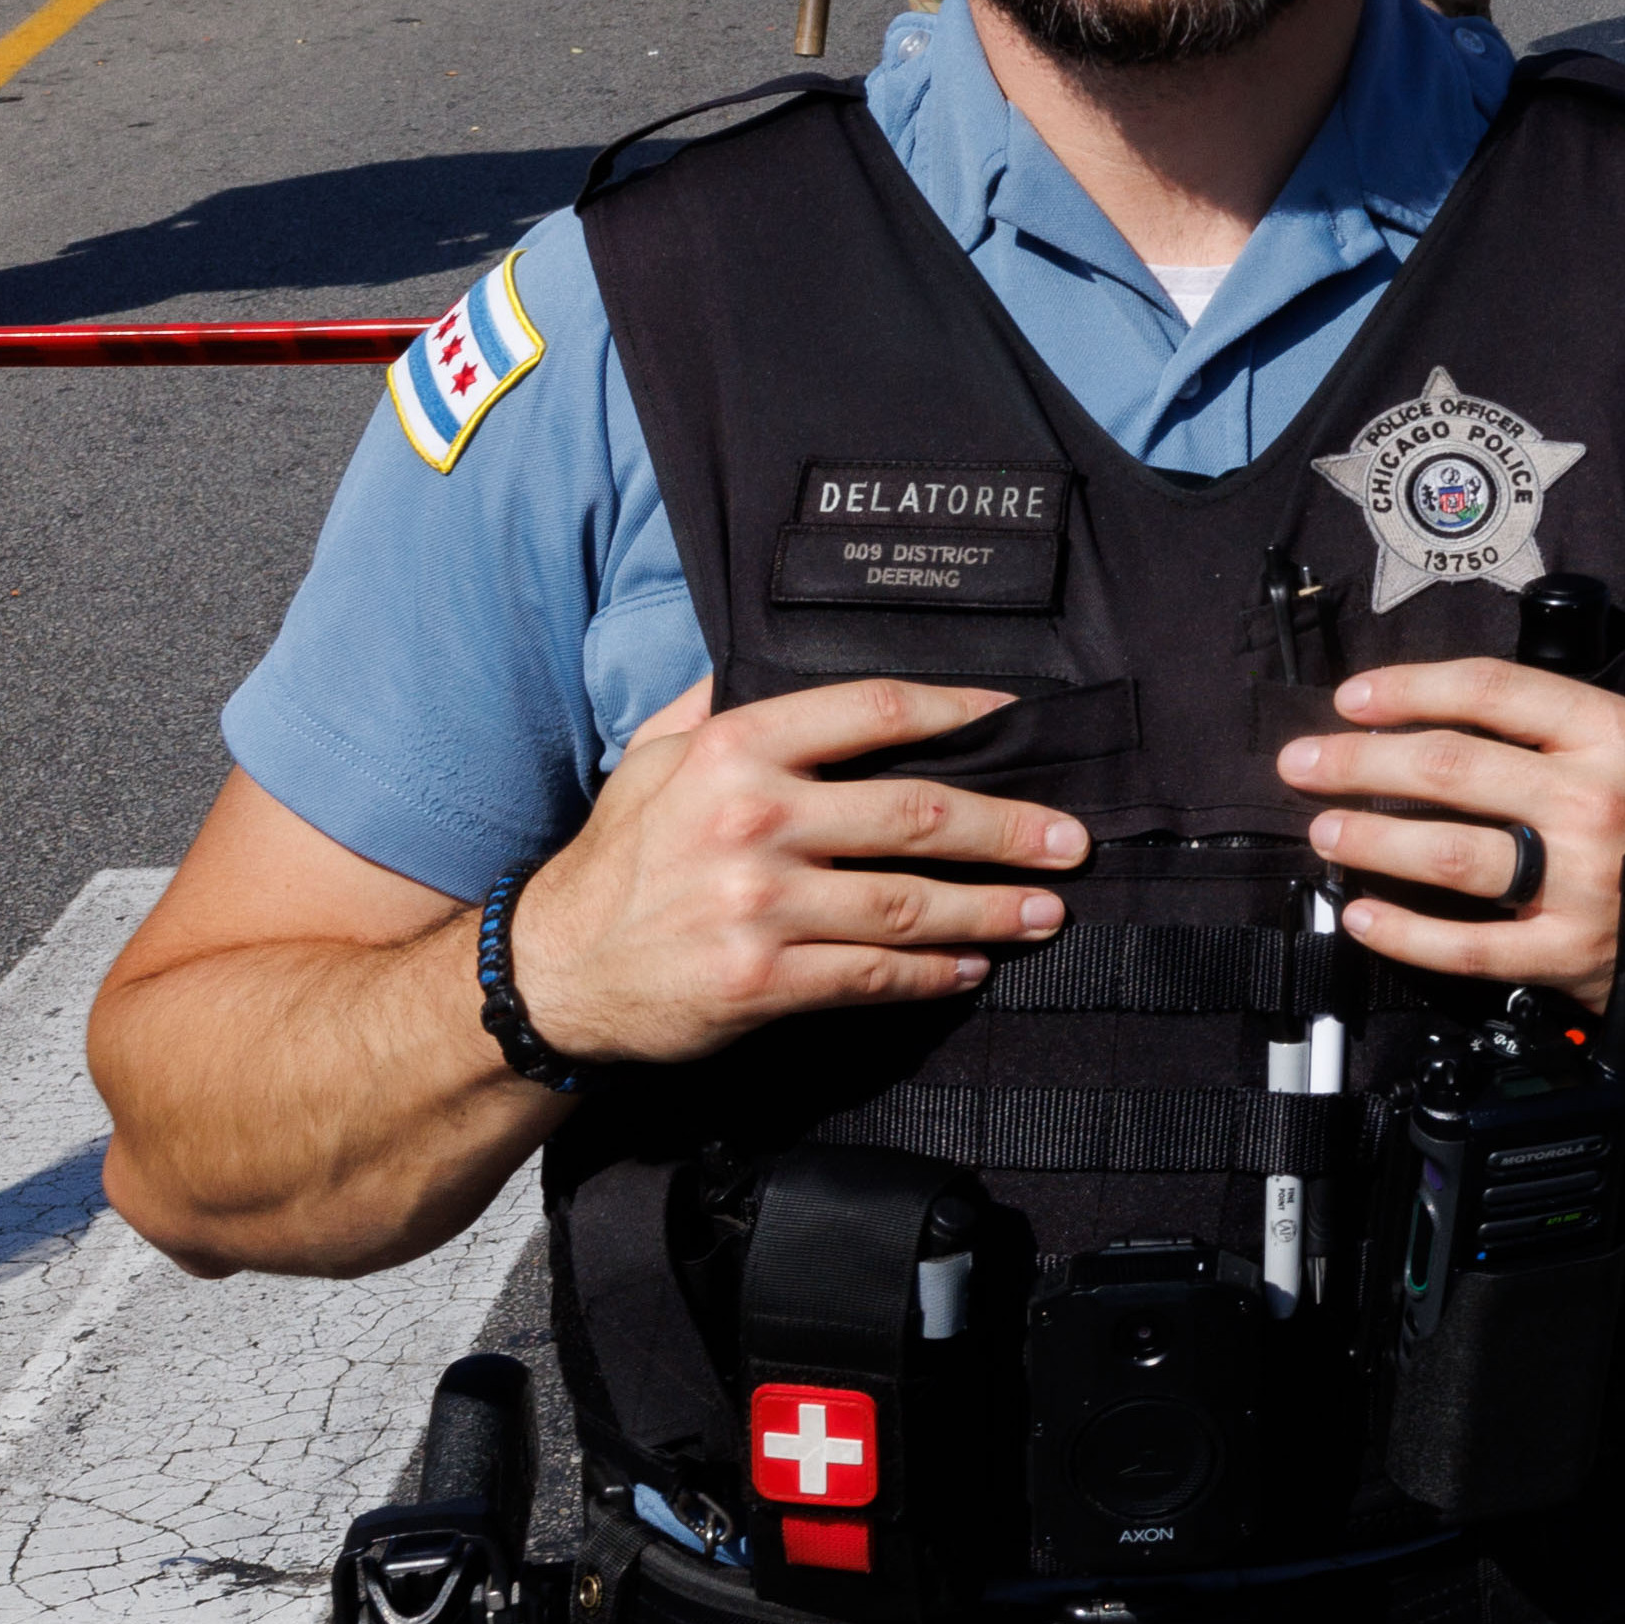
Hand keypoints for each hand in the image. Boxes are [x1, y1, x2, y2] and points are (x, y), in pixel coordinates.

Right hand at [507, 679, 1083, 1067]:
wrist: (551, 973)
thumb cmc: (619, 857)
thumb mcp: (651, 756)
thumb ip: (716, 701)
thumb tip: (766, 642)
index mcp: (737, 751)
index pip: (876, 712)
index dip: (961, 712)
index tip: (1020, 719)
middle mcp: (754, 821)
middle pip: (918, 815)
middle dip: (1011, 830)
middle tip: (1073, 843)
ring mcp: (759, 905)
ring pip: (909, 904)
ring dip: (992, 909)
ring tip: (1047, 911)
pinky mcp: (761, 980)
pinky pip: (873, 976)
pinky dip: (934, 974)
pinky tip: (973, 966)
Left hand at [1280, 632, 1624, 1031]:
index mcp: (1616, 736)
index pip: (1491, 693)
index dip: (1410, 688)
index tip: (1356, 697)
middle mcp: (1590, 800)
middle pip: (1447, 768)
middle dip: (1357, 761)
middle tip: (1300, 762)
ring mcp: (1575, 882)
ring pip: (1444, 854)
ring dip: (1367, 838)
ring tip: (1321, 829)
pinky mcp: (1566, 955)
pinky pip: (1465, 944)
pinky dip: (1402, 932)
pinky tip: (1360, 914)